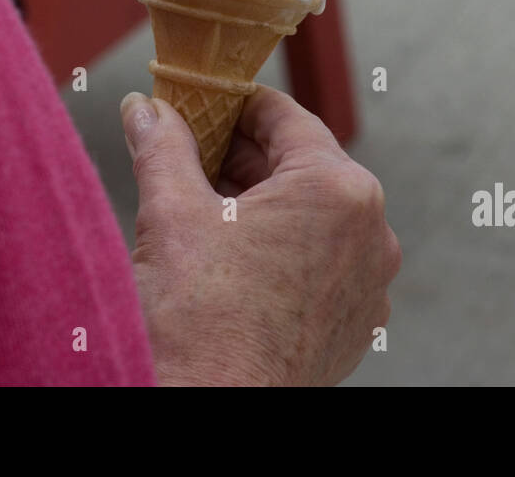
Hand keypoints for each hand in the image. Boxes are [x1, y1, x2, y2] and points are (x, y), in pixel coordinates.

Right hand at [120, 86, 400, 385]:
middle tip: (192, 151)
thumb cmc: (199, 322)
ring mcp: (367, 283)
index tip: (204, 103)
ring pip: (314, 217)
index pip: (288, 118)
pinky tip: (234, 256)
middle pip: (303, 167)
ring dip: (263, 203)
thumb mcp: (172, 213)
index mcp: (338, 191)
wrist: (212, 412)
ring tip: (205, 205)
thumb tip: (144, 108)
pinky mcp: (355, 323)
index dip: (237, 105)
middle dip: (245, 157)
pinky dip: (283, 249)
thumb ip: (162, 146)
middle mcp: (370, 233)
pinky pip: (322, 263)